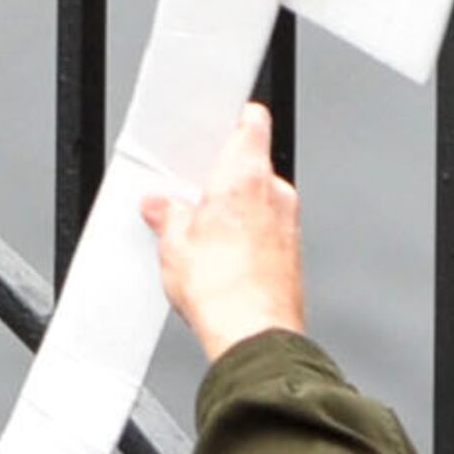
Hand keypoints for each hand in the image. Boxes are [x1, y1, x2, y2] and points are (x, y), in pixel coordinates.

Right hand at [144, 104, 306, 364]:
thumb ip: (168, 215)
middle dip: (223, 177)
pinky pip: (268, 231)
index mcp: (247, 174)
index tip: (221, 120)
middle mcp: (277, 193)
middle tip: (192, 196)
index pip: (251, 122)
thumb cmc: (222, 289)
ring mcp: (289, 225)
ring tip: (203, 239)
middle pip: (251, 165)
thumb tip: (161, 207)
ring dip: (236, 211)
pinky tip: (223, 261)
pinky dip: (249, 237)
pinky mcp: (292, 254)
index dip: (235, 117)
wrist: (253, 336)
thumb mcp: (174, 243)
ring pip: (260, 201)